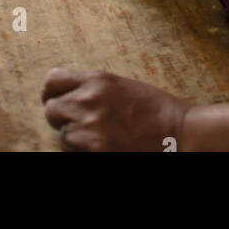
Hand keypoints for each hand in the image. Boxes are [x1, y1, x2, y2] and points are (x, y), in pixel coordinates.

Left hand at [42, 68, 190, 151]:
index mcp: (98, 79)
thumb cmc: (154, 109)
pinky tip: (102, 146)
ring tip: (96, 136)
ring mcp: (91, 126)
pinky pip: (74, 150)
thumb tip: (69, 95)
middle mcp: (90, 99)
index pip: (53, 79)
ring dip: (74, 136)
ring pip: (62, 133)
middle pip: (51, 109)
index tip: (54, 99)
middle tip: (75, 123)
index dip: (50, 92)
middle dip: (61, 117)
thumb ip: (94, 87)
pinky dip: (84, 150)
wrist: (178, 133)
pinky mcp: (95, 149)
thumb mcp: (122, 86)